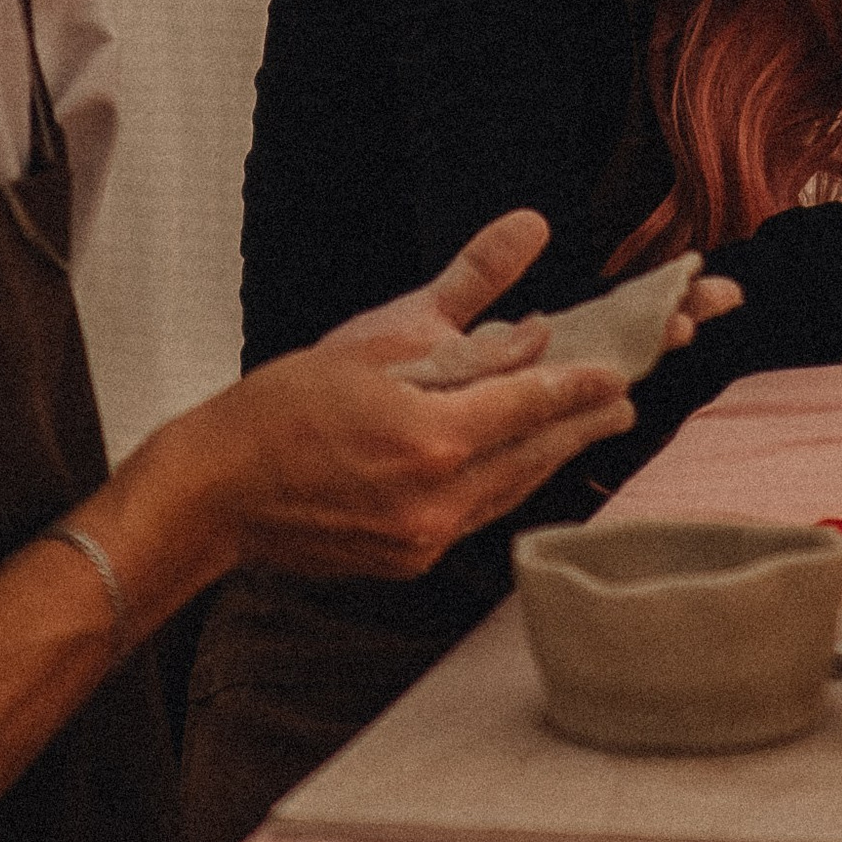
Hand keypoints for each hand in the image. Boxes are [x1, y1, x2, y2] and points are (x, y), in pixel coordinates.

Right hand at [171, 211, 642, 581]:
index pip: (530, 406)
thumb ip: (463, 304)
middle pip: (533, 457)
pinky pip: (475, 516)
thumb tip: (531, 280)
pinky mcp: (409, 561)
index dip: (579, 386)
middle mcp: (438, 500)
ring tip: (582, 431)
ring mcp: (424, 541)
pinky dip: (500, 485)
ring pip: (509, 492)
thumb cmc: (283, 406)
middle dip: (581, 427)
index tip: (617, 372)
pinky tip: (512, 465)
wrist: (217, 493)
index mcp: (431, 438)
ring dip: (547, 458)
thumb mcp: (375, 339)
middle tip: (624, 404)